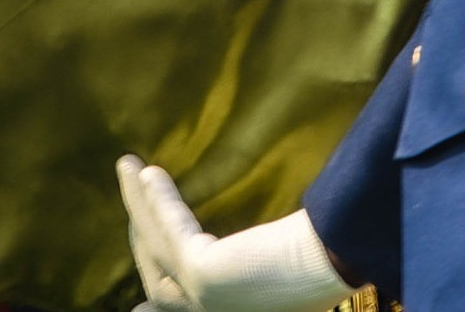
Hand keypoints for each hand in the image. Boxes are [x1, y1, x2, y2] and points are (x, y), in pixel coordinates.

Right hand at [118, 157, 346, 311]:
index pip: (177, 311)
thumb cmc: (325, 267)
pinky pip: (168, 228)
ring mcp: (201, 298)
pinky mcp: (201, 272)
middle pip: (157, 279)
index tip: (138, 307)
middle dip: (138, 242)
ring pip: (154, 246)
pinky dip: (154, 198)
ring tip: (128, 167)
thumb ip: (261, 263)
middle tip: (130, 211)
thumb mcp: (284, 273)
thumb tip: (280, 244)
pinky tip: (148, 170)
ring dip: (137, 204)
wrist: (336, 264)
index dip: (154, 307)